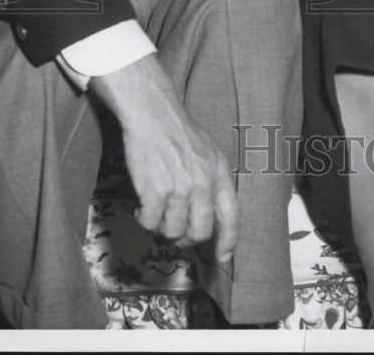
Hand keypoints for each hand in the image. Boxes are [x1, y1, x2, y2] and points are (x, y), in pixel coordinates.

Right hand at [91, 55, 238, 261]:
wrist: (153, 114)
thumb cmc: (179, 132)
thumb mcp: (209, 153)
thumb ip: (212, 182)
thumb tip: (210, 215)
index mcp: (220, 174)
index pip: (232, 216)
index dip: (228, 241)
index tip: (222, 258)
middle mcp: (204, 184)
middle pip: (200, 232)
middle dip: (185, 238)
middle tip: (175, 231)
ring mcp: (180, 189)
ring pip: (171, 231)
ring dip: (161, 226)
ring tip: (156, 208)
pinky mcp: (156, 191)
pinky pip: (149, 223)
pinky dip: (143, 218)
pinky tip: (142, 203)